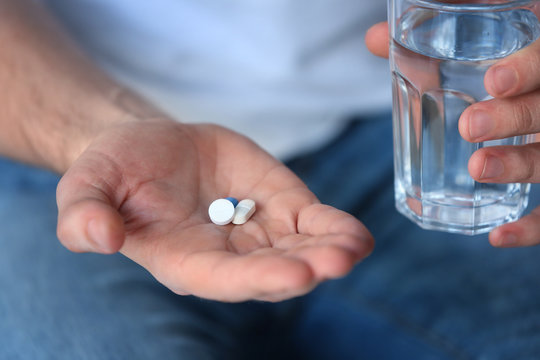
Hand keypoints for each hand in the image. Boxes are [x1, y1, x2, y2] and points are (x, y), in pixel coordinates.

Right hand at [56, 119, 372, 301]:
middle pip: (272, 270)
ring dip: (329, 250)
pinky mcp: (278, 205)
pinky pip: (310, 223)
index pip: (224, 279)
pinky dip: (333, 227)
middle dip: (305, 267)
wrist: (151, 145)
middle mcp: (227, 256)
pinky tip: (357, 235)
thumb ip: (84, 214)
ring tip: (354, 247)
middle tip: (336, 261)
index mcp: (183, 260)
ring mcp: (257, 232)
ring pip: (299, 250)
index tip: (296, 274)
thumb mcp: (86, 185)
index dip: (259, 278)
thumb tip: (98, 239)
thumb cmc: (116, 170)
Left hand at [365, 22, 539, 246]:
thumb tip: (373, 38)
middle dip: (515, 118)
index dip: (530, 68)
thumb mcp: (475, 44)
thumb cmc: (499, 68)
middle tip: (470, 126)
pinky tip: (497, 236)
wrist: (523, 90)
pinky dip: (532, 227)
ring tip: (478, 167)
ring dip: (520, 165)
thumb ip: (434, 40)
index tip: (493, 80)